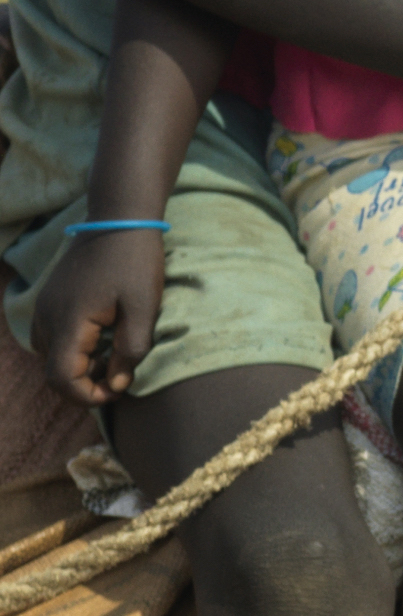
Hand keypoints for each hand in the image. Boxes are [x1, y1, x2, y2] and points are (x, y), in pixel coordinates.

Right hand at [35, 227, 166, 407]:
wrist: (118, 220)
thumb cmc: (135, 262)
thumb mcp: (145, 308)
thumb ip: (131, 350)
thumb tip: (117, 385)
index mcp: (68, 322)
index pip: (61, 378)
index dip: (87, 396)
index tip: (118, 392)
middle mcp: (47, 318)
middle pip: (54, 371)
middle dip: (85, 384)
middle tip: (121, 378)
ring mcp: (44, 308)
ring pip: (52, 356)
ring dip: (79, 367)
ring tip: (115, 359)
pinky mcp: (49, 301)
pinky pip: (53, 338)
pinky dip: (74, 350)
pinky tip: (103, 340)